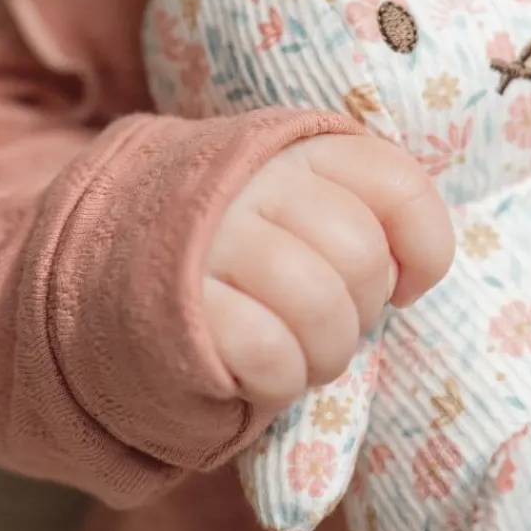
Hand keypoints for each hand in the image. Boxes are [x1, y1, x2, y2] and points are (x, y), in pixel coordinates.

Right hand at [202, 132, 453, 414]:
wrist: (107, 270)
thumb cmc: (236, 249)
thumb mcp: (297, 204)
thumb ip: (362, 212)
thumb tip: (412, 277)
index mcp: (298, 150)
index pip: (396, 182)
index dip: (423, 247)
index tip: (404, 285)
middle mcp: (256, 183)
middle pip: (361, 256)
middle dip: (362, 312)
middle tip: (328, 324)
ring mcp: (214, 240)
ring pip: (321, 306)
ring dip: (325, 354)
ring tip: (298, 355)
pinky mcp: (182, 306)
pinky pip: (270, 353)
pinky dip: (280, 380)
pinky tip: (260, 373)